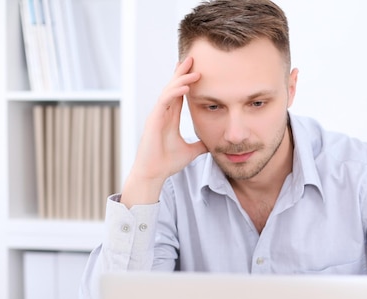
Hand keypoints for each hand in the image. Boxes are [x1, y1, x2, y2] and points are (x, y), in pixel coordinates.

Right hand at [121, 57, 206, 207]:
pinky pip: (165, 101)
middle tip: (192, 58)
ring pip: (169, 91)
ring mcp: (157, 115)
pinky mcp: (153, 120)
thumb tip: (212, 143)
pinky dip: (175, 92)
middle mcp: (162, 113)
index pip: (179, 94)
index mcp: (170, 118)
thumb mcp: (191, 151)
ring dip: (181, 79)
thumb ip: (200, 144)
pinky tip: (186, 86)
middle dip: (182, 72)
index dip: (186, 80)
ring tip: (194, 69)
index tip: (196, 69)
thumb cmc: (167, 163)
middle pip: (173, 87)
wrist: (154, 174)